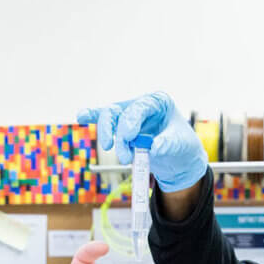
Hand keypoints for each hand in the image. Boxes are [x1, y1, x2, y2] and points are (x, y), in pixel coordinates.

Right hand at [77, 91, 207, 191]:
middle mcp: (141, 105)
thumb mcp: (181, 145)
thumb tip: (155, 147)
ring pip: (109, 118)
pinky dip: (92, 117)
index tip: (129, 137)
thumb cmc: (182, 147)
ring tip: (123, 157)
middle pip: (119, 111)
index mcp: (158, 102)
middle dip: (117, 133)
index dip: (132, 120)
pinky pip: (103, 120)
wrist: (179, 161)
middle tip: (124, 155)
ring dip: (109, 137)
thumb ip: (168, 144)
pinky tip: (81, 116)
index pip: (141, 106)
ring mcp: (128, 116)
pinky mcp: (120, 128)